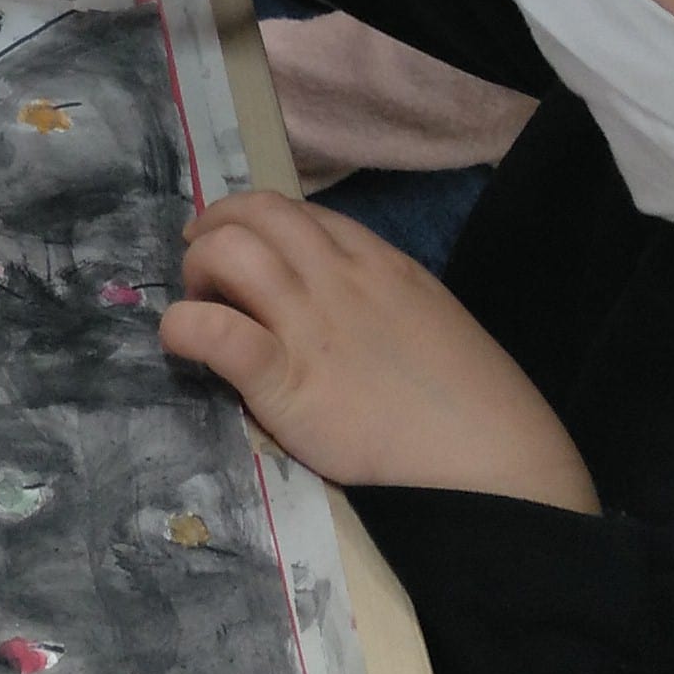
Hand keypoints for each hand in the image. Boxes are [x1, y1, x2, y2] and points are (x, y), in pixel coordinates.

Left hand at [162, 191, 600, 509]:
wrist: (491, 461)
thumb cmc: (470, 401)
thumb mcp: (428, 316)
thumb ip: (379, 297)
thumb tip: (332, 301)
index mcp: (379, 262)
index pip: (298, 212)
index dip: (255, 222)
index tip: (241, 250)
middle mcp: (339, 278)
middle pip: (257, 212)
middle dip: (216, 229)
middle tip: (206, 271)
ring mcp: (310, 324)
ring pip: (229, 251)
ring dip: (197, 269)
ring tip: (200, 304)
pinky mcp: (285, 380)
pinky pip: (217, 331)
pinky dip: (184, 325)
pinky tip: (182, 342)